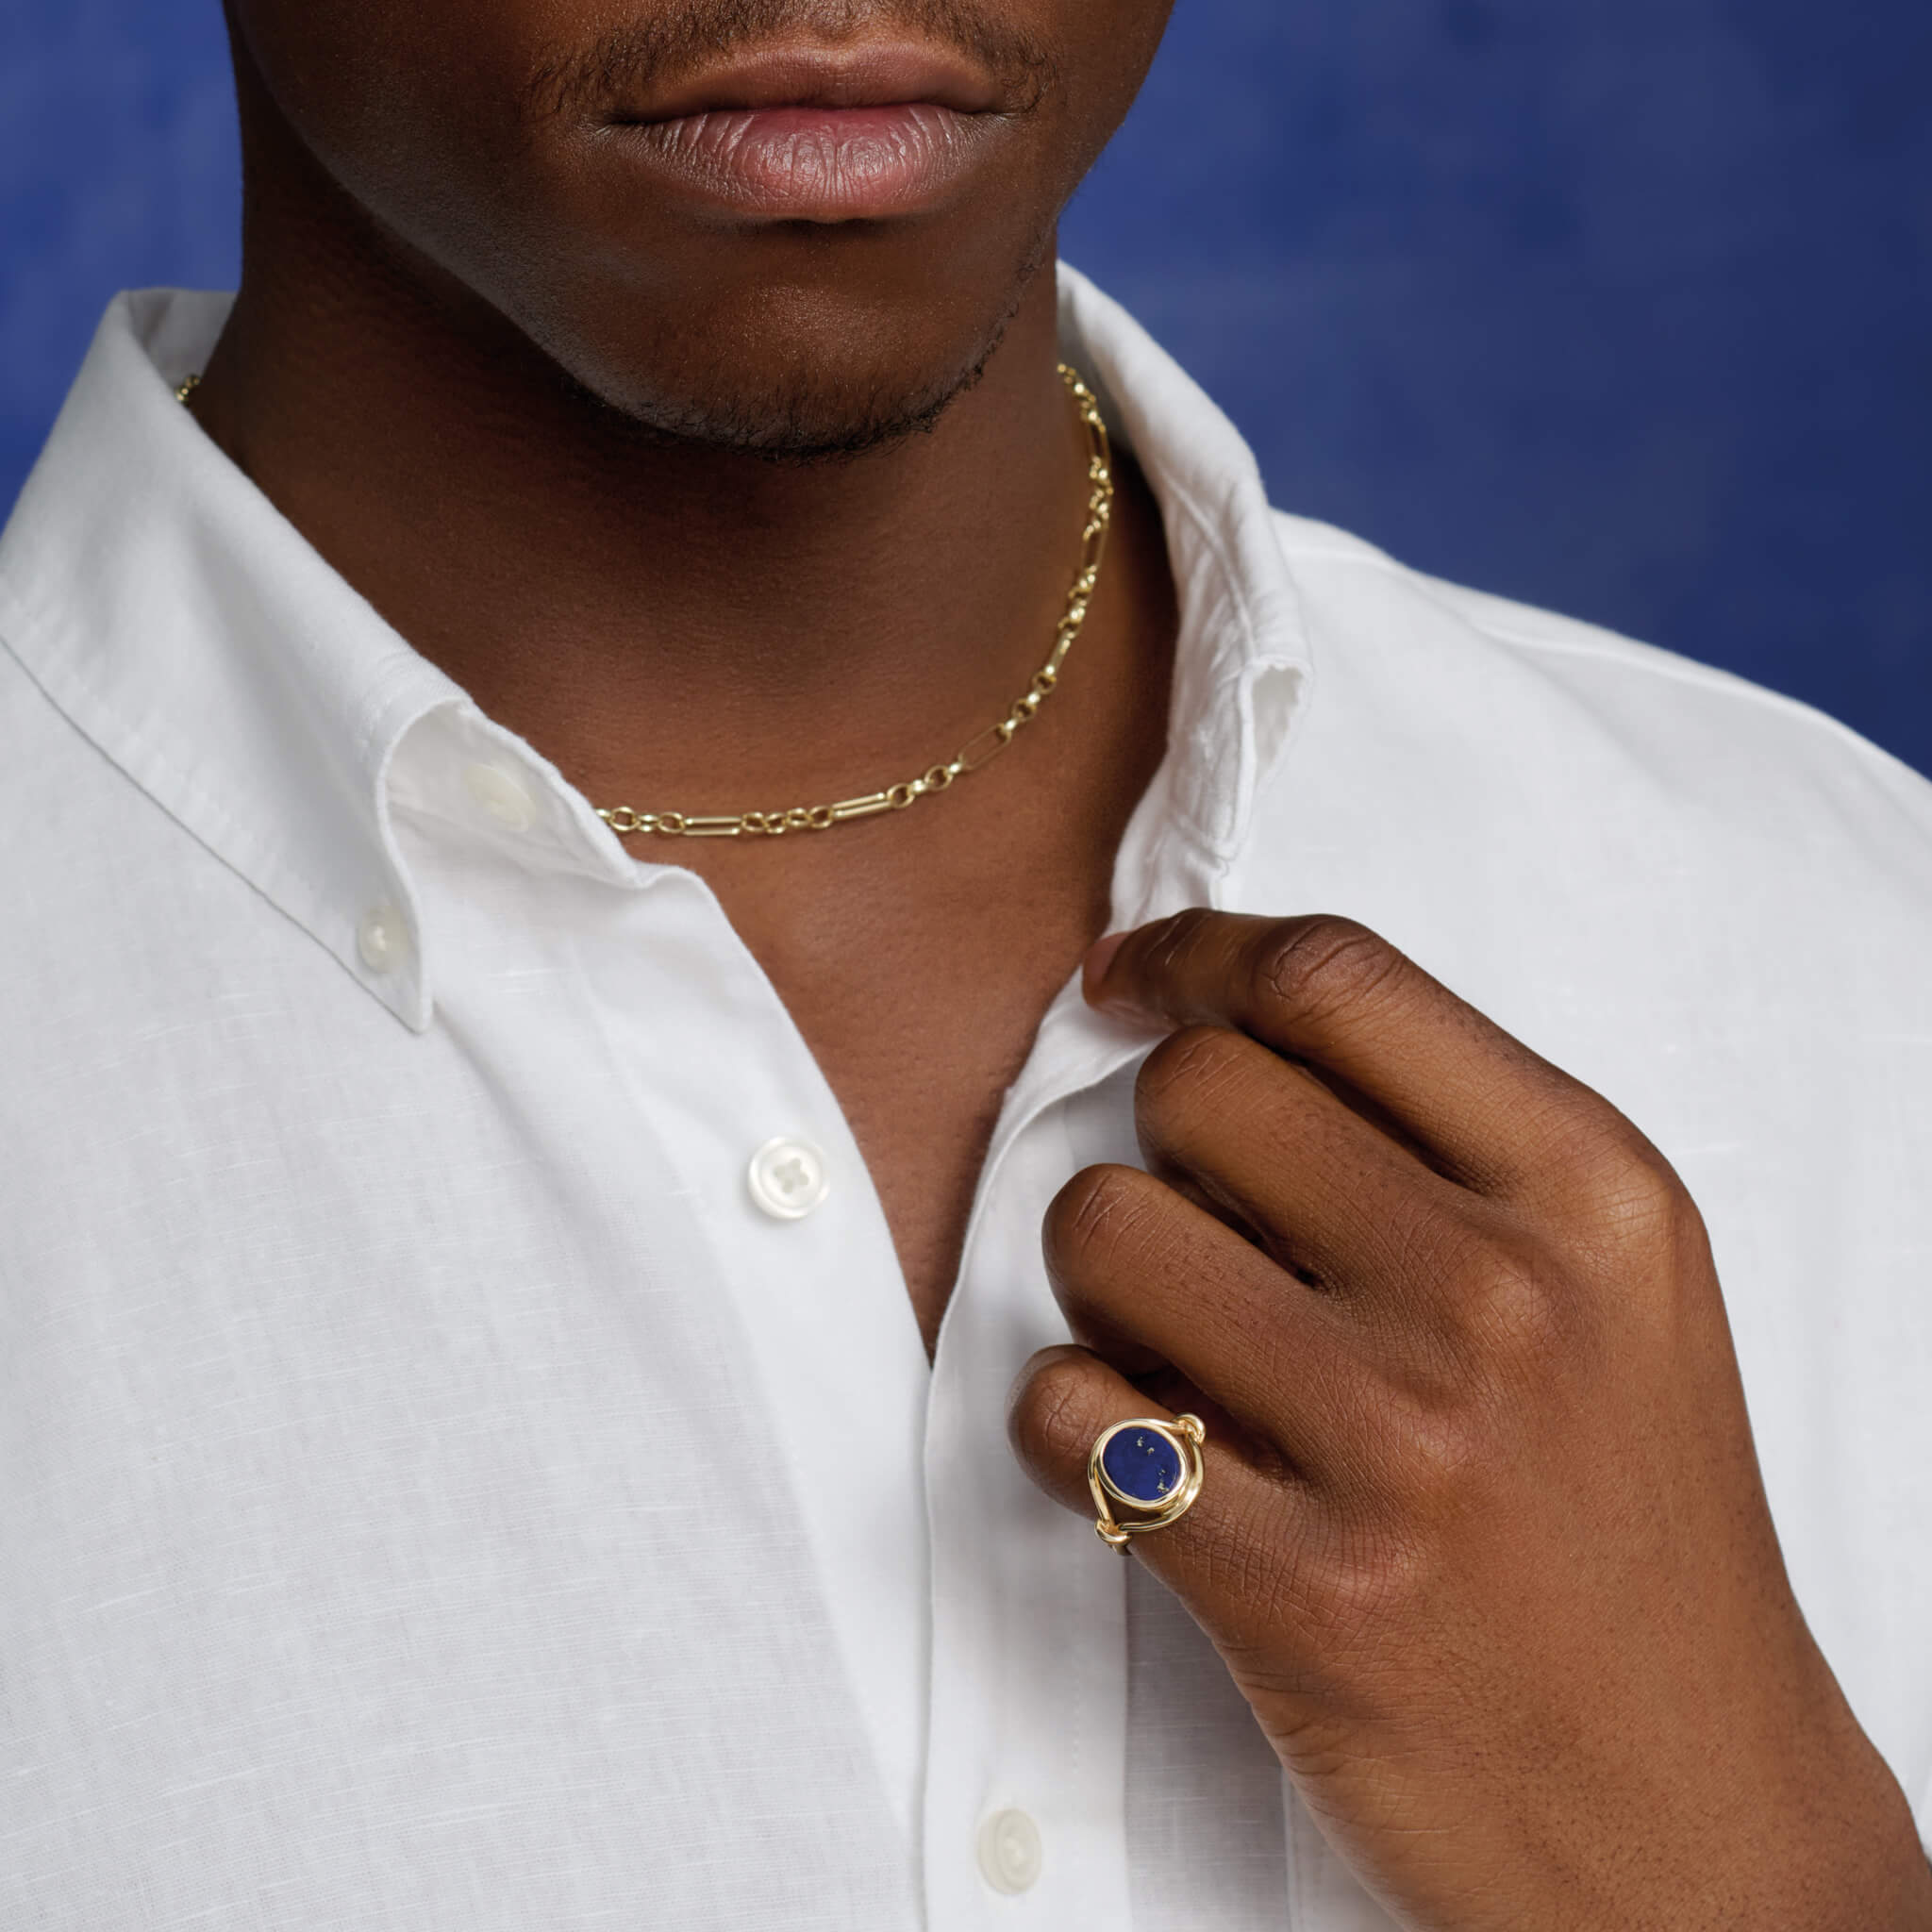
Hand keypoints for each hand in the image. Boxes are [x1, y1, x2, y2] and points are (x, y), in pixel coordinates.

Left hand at [1010, 911, 1931, 1929]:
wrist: (1692, 1815)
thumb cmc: (1629, 1524)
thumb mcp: (1616, 1287)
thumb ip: (1446, 1137)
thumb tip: (1211, 1016)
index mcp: (1592, 1192)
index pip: (1332, 978)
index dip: (1196, 956)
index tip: (1134, 985)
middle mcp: (1502, 1296)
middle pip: (1194, 1088)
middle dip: (1156, 1141)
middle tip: (1201, 1229)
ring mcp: (1398, 1446)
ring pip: (1100, 1228)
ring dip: (1105, 1284)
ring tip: (1185, 1353)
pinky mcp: (1295, 1590)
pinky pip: (1062, 1408)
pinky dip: (1072, 1424)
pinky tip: (1159, 1463)